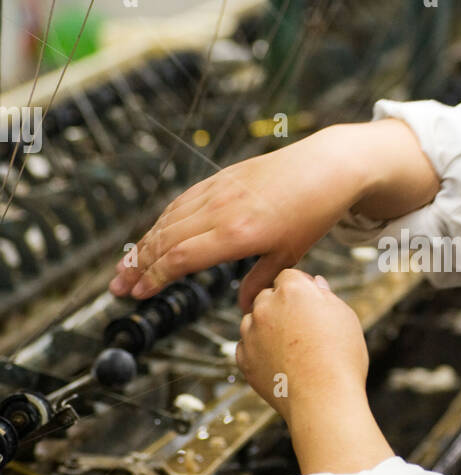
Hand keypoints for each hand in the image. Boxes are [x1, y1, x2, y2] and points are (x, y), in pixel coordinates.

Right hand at [110, 119, 438, 310]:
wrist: (328, 167)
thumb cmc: (314, 212)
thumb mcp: (291, 255)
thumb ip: (261, 282)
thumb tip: (243, 308)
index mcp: (238, 234)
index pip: (181, 258)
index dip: (155, 277)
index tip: (138, 294)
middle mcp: (222, 210)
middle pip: (166, 239)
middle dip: (138, 266)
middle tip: (117, 287)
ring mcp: (219, 190)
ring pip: (169, 219)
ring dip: (143, 244)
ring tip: (125, 266)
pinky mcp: (221, 178)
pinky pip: (183, 202)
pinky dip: (163, 221)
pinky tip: (154, 235)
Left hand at [236, 269, 368, 421]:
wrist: (324, 401)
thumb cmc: (341, 358)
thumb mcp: (345, 318)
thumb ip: (326, 296)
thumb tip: (315, 284)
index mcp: (292, 289)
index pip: (288, 276)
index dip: (301, 288)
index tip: (311, 305)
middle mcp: (266, 306)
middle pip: (267, 296)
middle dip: (280, 306)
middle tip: (302, 328)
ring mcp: (251, 333)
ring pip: (253, 320)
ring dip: (266, 327)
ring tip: (292, 348)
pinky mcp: (244, 359)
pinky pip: (247, 347)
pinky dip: (258, 351)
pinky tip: (280, 362)